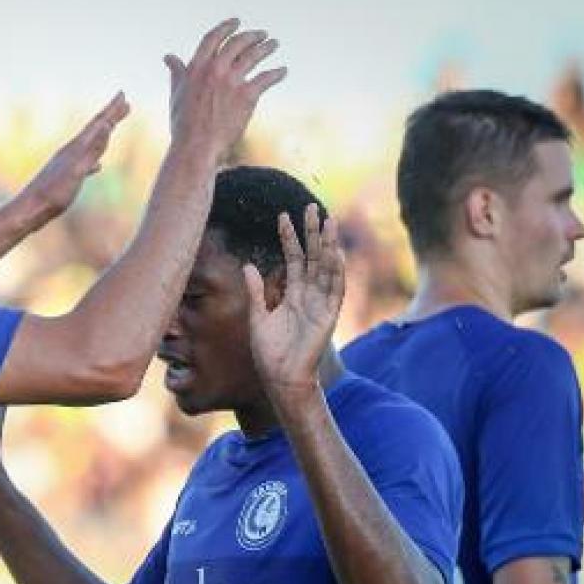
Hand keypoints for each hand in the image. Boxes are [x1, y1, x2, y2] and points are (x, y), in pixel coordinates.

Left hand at [12, 93, 129, 228]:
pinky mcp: (65, 177)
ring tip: (113, 128)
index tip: (123, 95)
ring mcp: (67, 164)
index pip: (98, 124)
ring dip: (103, 134)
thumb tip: (106, 126)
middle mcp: (70, 152)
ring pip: (90, 144)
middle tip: (124, 103)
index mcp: (75, 149)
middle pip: (95, 129)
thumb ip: (91, 151)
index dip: (112, 110)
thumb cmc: (52, 194)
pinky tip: (98, 166)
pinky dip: (94, 160)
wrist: (29, 211)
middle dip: (110, 116)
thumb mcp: (76, 172)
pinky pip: (85, 163)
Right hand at [164, 19, 285, 164]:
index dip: (226, 27)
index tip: (236, 22)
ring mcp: (231, 81)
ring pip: (254, 56)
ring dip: (266, 48)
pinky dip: (277, 73)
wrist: (196, 147)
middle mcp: (214, 70)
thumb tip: (168, 57)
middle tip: (261, 35)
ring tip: (273, 45)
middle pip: (237, 43)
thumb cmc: (183, 125)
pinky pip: (266, 78)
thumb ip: (177, 72)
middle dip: (252, 36)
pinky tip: (282, 71)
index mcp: (196, 67)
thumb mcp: (176, 94)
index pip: (213, 38)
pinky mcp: (247, 96)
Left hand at [242, 204, 344, 405]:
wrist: (281, 377)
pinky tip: (335, 251)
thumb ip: (256, 292)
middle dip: (312, 232)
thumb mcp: (257, 317)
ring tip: (327, 220)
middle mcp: (309, 295)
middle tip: (311, 206)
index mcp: (292, 294)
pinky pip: (335, 289)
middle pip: (313, 256)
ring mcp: (320, 303)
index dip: (289, 237)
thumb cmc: (269, 352)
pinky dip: (335, 270)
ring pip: (326, 266)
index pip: (293, 258)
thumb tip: (247, 265)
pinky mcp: (329, 315)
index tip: (282, 216)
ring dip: (327, 244)